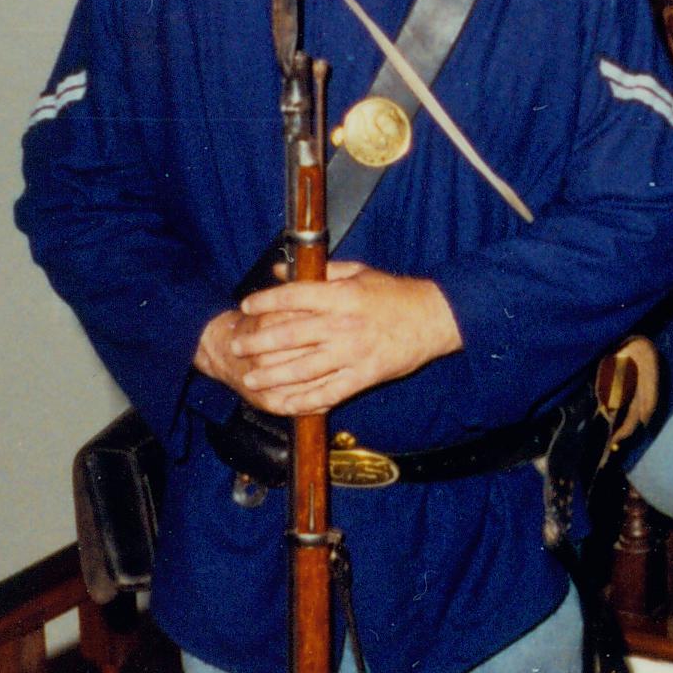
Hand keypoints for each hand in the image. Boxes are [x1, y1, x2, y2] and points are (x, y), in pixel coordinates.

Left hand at [194, 261, 462, 417]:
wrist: (435, 319)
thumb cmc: (396, 294)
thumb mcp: (360, 273)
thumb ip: (320, 271)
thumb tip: (279, 270)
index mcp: (342, 296)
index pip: (294, 297)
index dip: (266, 301)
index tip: (246, 305)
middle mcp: (344, 326)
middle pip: (291, 336)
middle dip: (258, 342)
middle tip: (237, 346)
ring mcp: (353, 354)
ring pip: (303, 369)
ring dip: (272, 376)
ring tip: (251, 380)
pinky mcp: (363, 377)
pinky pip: (327, 393)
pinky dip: (302, 400)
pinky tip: (283, 402)